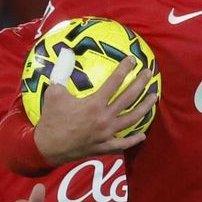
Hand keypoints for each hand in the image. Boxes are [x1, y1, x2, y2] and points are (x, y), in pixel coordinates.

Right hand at [33, 56, 157, 165]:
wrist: (48, 147)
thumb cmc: (51, 119)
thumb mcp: (54, 93)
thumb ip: (62, 72)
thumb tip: (65, 54)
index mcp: (94, 104)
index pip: (114, 82)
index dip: (124, 69)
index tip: (132, 60)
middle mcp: (105, 118)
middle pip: (129, 98)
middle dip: (140, 83)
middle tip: (148, 73)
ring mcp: (107, 134)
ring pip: (132, 119)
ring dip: (145, 107)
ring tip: (154, 98)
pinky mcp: (105, 146)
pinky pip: (123, 143)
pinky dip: (134, 139)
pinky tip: (142, 134)